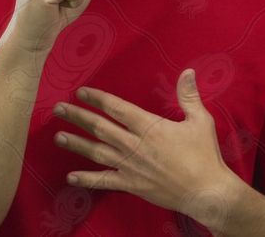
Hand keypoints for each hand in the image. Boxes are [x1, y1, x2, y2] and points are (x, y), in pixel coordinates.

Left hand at [51, 69, 239, 231]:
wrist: (206, 192)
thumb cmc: (204, 155)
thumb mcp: (200, 121)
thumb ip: (189, 96)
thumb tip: (188, 71)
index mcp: (149, 126)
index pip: (116, 108)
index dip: (97, 98)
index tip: (81, 92)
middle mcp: (134, 144)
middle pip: (100, 127)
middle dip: (78, 116)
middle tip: (58, 109)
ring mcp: (130, 166)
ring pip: (97, 152)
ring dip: (77, 143)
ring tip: (58, 136)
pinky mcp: (132, 185)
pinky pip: (105, 181)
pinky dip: (87, 179)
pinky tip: (70, 177)